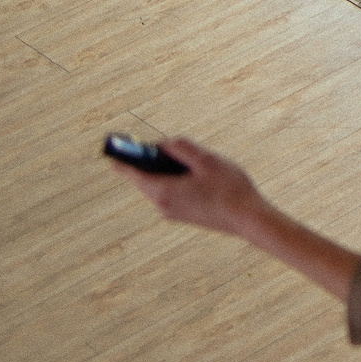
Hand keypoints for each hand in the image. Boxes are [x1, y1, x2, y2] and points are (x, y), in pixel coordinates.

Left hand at [112, 137, 269, 239]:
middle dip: (151, 162)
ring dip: (167, 171)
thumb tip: (163, 143)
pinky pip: (170, 193)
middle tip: (158, 145)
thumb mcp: (207, 160)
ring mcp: (172, 212)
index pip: (133, 173)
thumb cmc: (229, 188)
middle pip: (146, 179)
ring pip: (160, 186)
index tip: (114, 149)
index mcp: (163, 190)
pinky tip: (198, 175)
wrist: (247, 218)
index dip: (123, 159)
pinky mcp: (182, 215)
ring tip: (188, 159)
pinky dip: (175, 181)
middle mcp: (162, 204)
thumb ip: (182, 148)